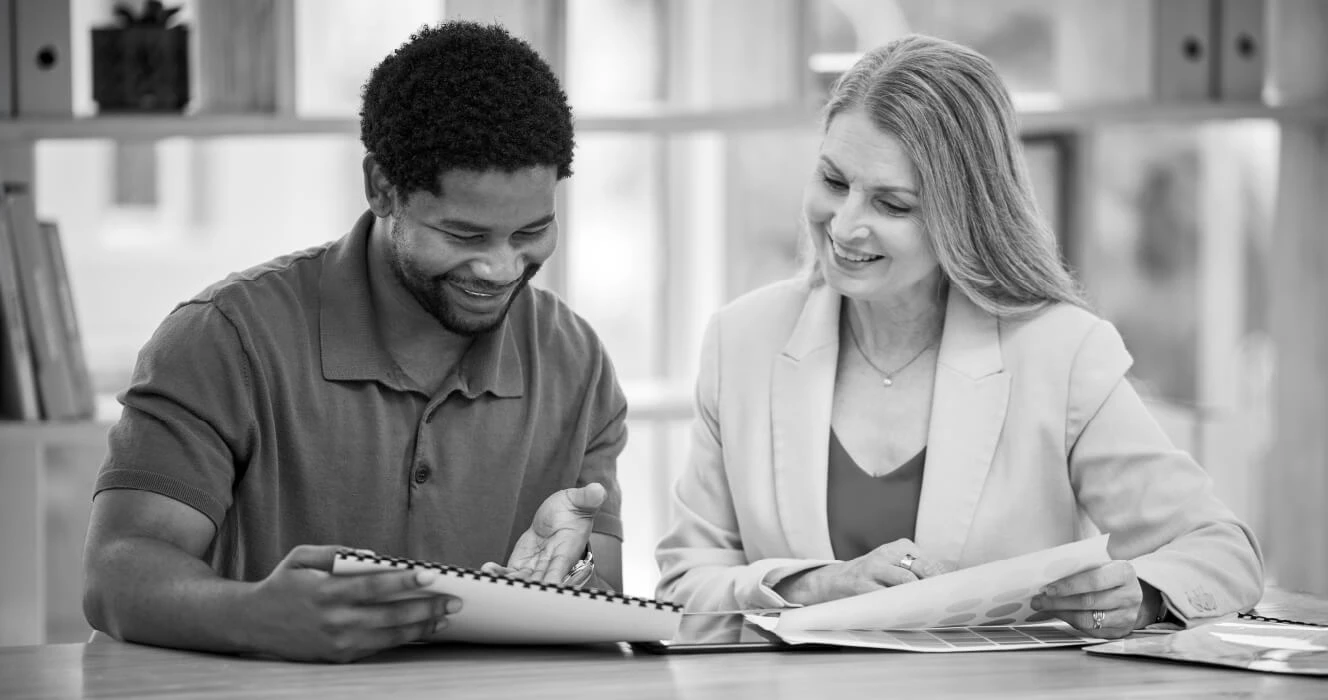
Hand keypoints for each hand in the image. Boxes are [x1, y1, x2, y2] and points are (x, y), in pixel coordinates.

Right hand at [242, 545, 461, 662]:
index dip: (405, 580)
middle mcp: (334, 621)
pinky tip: (422, 630)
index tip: (432, 573)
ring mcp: (338, 643)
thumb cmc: (282, 584)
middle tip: (455, 601)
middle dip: (427, 608)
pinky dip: (403, 639)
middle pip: (390, 615)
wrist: (251, 623)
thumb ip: (338, 552)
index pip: (374, 586)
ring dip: (422, 627)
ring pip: (389, 636)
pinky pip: (378, 647)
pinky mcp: (339, 657)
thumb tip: (375, 557)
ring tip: (446, 617)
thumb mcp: (302, 557)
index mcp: (326, 592)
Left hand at [486, 483, 604, 584]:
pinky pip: (511, 573)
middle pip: (538, 581)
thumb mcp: (579, 500)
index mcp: (567, 551)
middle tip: (509, 587)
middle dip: (525, 587)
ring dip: (508, 581)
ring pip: (522, 580)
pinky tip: (487, 570)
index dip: (549, 580)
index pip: (559, 569)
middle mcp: (551, 564)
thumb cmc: (573, 509)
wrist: (558, 516)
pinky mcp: (522, 565)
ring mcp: (536, 567)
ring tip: (491, 576)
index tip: (539, 588)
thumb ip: (588, 498)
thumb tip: (598, 489)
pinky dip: (499, 573)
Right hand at [773, 538, 948, 604]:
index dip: (943, 580)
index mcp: (900, 546)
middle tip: (945, 603)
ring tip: (928, 608)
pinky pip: (886, 597)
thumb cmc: (875, 575)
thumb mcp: (895, 564)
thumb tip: (950, 586)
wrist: (836, 580)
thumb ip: (919, 571)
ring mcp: (873, 568)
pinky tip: (907, 614)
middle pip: (921, 568)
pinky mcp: (862, 585)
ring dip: (919, 596)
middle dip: (934, 587)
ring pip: (906, 581)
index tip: (954, 594)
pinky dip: (899, 606)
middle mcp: (886, 553)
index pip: (929, 562)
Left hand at [1031, 560, 1155, 638]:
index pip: (1094, 580)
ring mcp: (1126, 616)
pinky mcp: (1119, 631)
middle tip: (1038, 599)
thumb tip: (1060, 544)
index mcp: (1124, 572)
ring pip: (1087, 618)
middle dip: (1058, 601)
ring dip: (1061, 613)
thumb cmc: (1108, 573)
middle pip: (1088, 601)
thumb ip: (1083, 550)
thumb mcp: (1101, 557)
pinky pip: (1090, 630)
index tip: (1048, 587)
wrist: (1131, 593)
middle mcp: (1130, 595)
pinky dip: (1070, 622)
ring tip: (1043, 607)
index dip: (1069, 585)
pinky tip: (1058, 614)